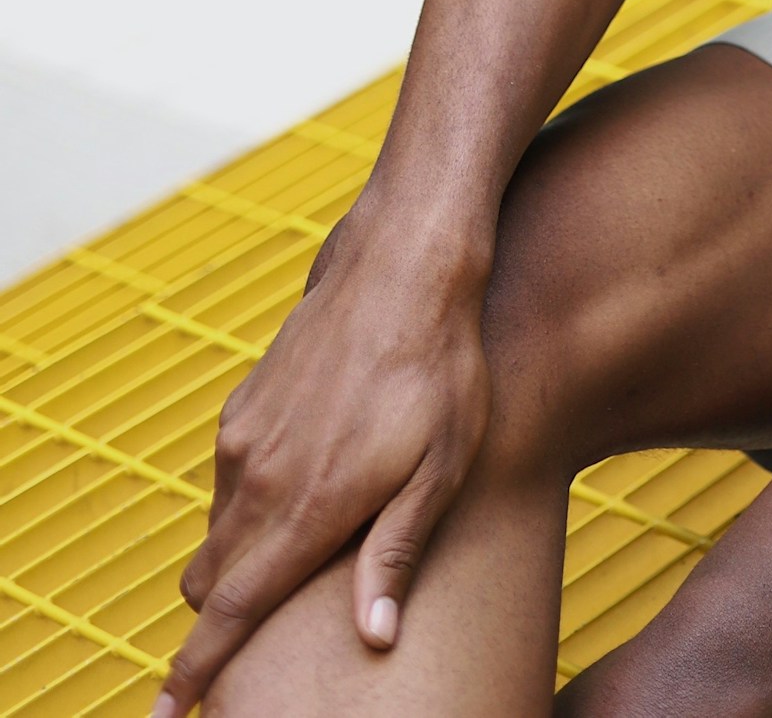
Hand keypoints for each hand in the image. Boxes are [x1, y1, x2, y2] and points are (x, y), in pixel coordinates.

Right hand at [157, 207, 492, 713]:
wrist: (405, 262)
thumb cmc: (440, 368)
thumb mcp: (440, 467)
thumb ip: (394, 555)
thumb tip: (374, 639)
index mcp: (306, 508)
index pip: (233, 612)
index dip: (196, 671)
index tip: (168, 716)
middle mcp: (259, 478)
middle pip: (213, 582)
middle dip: (218, 622)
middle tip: (251, 647)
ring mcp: (246, 437)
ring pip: (219, 530)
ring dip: (239, 558)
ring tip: (294, 560)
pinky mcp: (246, 404)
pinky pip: (230, 479)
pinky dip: (249, 504)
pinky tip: (304, 485)